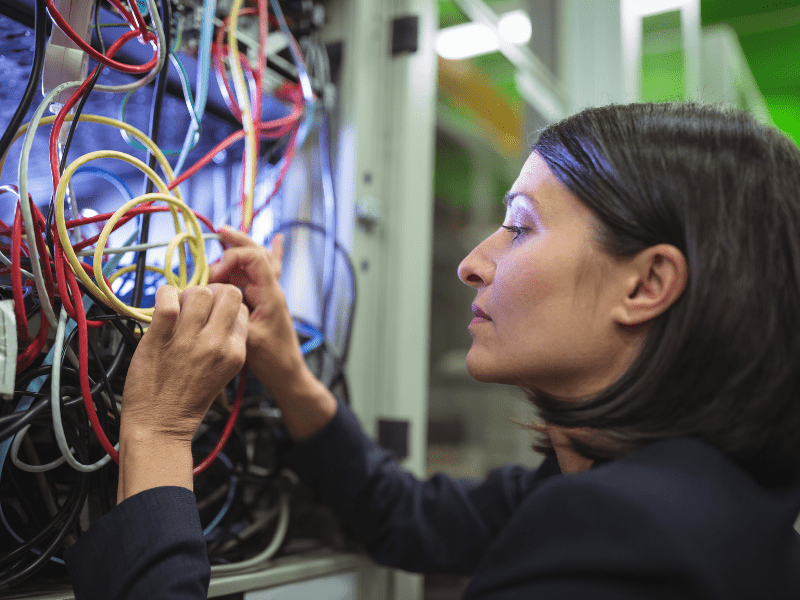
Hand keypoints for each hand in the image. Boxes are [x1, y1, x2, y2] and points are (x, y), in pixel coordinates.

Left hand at [120, 283, 248, 442]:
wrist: (160, 425)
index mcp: (236, 352)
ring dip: (186, 295)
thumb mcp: (222, 373)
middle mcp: (217, 344)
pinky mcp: (161, 338)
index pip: (241, 308)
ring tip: (177, 310)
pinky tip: (161, 306)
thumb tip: (216, 311)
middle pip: (227, 293)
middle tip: (195, 305)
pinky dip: (164, 295)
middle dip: (212, 292)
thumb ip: (226, 343)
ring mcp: (189, 340)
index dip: (225, 304)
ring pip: (199, 291)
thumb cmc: (187, 402)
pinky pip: (167, 298)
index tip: (211, 310)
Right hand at [208, 226, 305, 392]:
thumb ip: (231, 316)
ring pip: (255, 263)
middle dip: (237, 241)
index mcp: (271, 294)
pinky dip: (264, 258)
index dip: (232, 258)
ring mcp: (269, 295)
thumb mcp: (248, 340)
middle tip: (219, 231)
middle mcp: (272, 290)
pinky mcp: (265, 303)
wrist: (287, 373)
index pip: (254, 259)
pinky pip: (263, 274)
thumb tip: (212, 296)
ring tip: (223, 237)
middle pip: (257, 254)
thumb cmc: (271, 360)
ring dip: (239, 251)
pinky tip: (278, 240)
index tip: (213, 274)